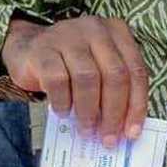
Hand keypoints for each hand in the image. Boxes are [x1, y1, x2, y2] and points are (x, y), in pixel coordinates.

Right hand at [1, 15, 148, 145]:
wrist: (29, 49)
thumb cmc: (72, 64)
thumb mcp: (100, 68)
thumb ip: (115, 90)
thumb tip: (126, 129)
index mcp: (117, 32)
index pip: (136, 71)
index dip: (137, 105)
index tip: (132, 133)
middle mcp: (96, 29)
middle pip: (115, 75)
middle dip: (114, 112)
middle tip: (108, 137)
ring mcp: (68, 35)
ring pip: (88, 78)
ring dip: (88, 111)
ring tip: (86, 130)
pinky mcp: (43, 49)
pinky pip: (57, 80)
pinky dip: (63, 102)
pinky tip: (63, 113)